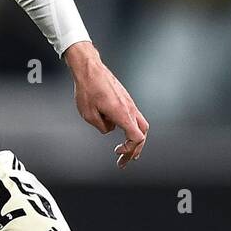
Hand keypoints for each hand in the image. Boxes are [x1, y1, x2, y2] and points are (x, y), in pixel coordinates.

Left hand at [64, 41, 148, 167]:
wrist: (89, 69)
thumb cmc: (88, 89)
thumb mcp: (89, 115)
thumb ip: (102, 127)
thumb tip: (109, 129)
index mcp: (122, 114)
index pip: (136, 138)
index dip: (130, 149)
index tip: (118, 153)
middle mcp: (129, 108)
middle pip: (142, 133)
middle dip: (135, 149)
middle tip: (125, 161)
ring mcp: (129, 102)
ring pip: (140, 124)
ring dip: (134, 139)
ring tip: (126, 149)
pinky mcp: (125, 99)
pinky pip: (133, 116)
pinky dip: (129, 128)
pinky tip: (119, 130)